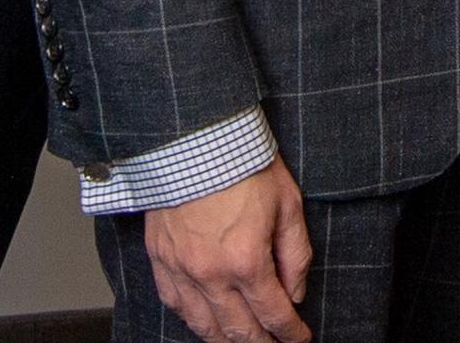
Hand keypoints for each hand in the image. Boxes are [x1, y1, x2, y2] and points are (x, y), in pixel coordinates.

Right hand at [143, 159, 312, 342]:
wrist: (196, 137)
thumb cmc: (243, 162)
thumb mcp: (288, 204)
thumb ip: (295, 253)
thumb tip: (295, 290)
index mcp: (246, 260)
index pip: (273, 314)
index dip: (290, 332)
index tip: (300, 338)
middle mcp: (210, 273)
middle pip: (238, 329)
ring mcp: (180, 268)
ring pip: (202, 324)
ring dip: (224, 339)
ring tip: (241, 342)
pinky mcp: (160, 257)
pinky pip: (174, 302)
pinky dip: (191, 319)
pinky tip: (203, 321)